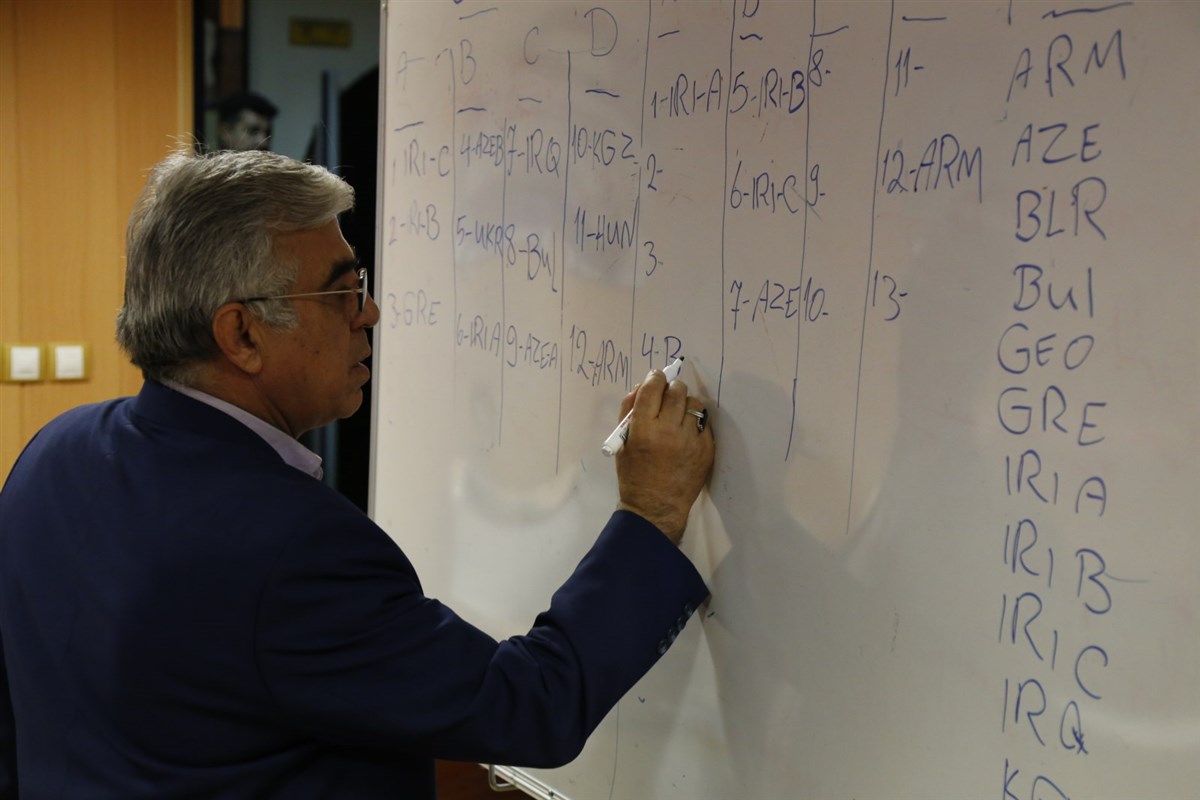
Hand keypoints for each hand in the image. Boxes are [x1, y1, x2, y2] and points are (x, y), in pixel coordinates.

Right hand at [615, 368, 714, 543]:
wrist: (656, 507)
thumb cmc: (634, 475)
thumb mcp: (622, 442)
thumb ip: (628, 411)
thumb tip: (642, 386)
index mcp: (644, 429)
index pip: (653, 389)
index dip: (655, 378)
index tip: (656, 378)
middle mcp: (669, 432)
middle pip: (677, 391)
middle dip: (671, 388)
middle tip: (668, 395)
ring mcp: (691, 441)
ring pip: (694, 404)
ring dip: (685, 404)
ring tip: (678, 415)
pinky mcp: (706, 450)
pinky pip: (704, 423)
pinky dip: (695, 423)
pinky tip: (687, 432)